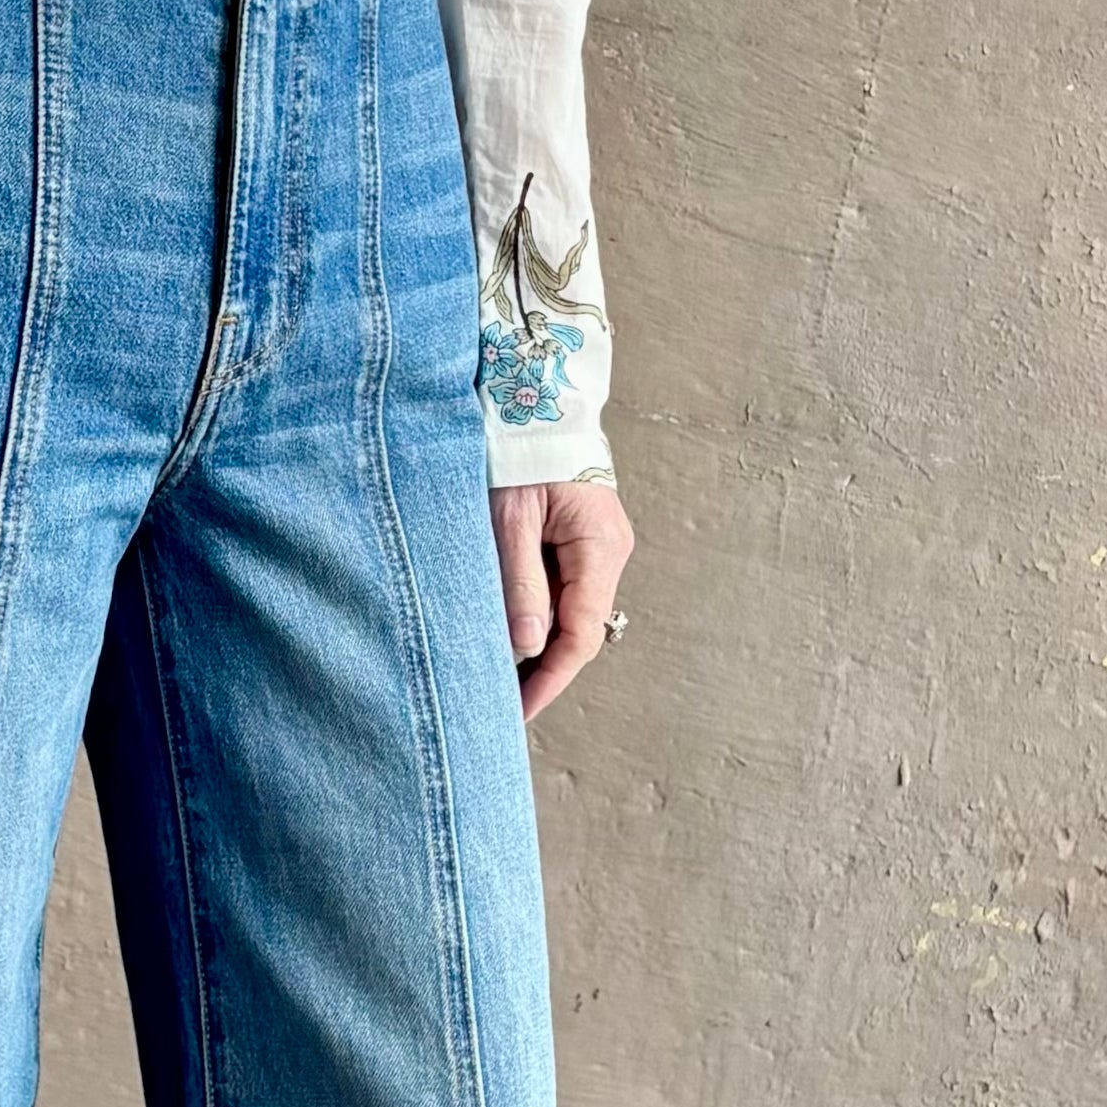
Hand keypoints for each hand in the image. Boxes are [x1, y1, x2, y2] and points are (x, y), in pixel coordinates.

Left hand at [492, 474, 633, 722]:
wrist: (535, 395)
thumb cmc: (520, 450)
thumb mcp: (510, 519)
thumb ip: (520, 583)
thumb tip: (528, 646)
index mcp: (599, 547)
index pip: (580, 635)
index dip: (550, 679)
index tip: (518, 711)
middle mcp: (609, 550)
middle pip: (579, 628)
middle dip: (543, 669)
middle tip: (501, 703)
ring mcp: (599, 544)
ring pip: (570, 610)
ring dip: (538, 642)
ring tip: (497, 673)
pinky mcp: (582, 537)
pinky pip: (563, 587)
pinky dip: (538, 612)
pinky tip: (509, 628)